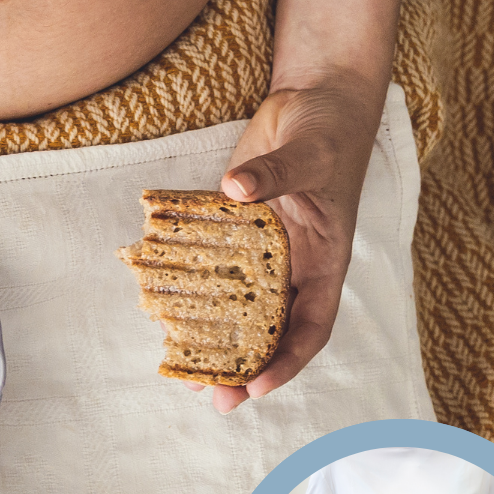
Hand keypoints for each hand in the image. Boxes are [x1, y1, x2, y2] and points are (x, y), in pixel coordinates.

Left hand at [206, 77, 382, 413]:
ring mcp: (264, 249)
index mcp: (324, 261)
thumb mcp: (309, 153)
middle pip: (270, 328)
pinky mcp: (235, 227)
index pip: (310, 327)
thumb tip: (238, 189)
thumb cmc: (328, 129)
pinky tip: (165, 307)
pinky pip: (214, 264)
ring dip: (215, 336)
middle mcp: (294, 265)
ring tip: (183, 369)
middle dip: (242, 364)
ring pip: (239, 304)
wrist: (315, 97)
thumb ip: (275, 173)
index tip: (254, 385)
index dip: (285, 361)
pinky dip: (195, 288)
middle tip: (210, 397)